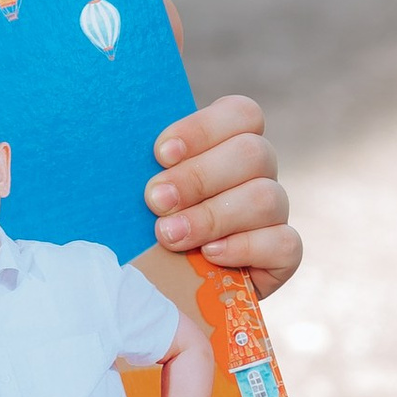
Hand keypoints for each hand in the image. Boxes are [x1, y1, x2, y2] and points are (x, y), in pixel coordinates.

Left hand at [147, 94, 298, 295]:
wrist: (163, 283)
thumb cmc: (145, 223)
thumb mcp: (137, 190)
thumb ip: (137, 168)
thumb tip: (113, 145)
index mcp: (229, 142)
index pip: (241, 114)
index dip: (203, 129)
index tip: (160, 154)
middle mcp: (258, 172)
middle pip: (253, 153)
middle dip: (198, 177)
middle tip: (155, 201)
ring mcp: (275, 212)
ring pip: (267, 198)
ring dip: (212, 216)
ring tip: (169, 235)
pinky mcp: (283, 253)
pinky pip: (284, 243)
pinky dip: (244, 247)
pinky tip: (209, 255)